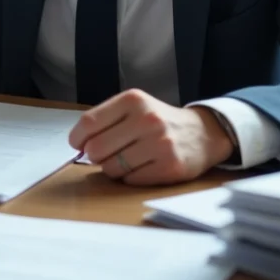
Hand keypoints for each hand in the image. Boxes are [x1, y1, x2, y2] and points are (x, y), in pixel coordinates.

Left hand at [68, 90, 234, 184]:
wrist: (203, 134)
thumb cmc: (158, 121)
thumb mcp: (134, 107)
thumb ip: (106, 120)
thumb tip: (78, 144)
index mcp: (133, 100)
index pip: (89, 122)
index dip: (77, 138)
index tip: (78, 144)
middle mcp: (147, 119)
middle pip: (96, 148)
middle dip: (95, 156)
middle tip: (105, 154)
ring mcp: (160, 143)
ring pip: (111, 167)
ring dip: (112, 168)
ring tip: (127, 159)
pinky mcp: (170, 166)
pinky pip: (130, 180)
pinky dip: (129, 177)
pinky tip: (142, 167)